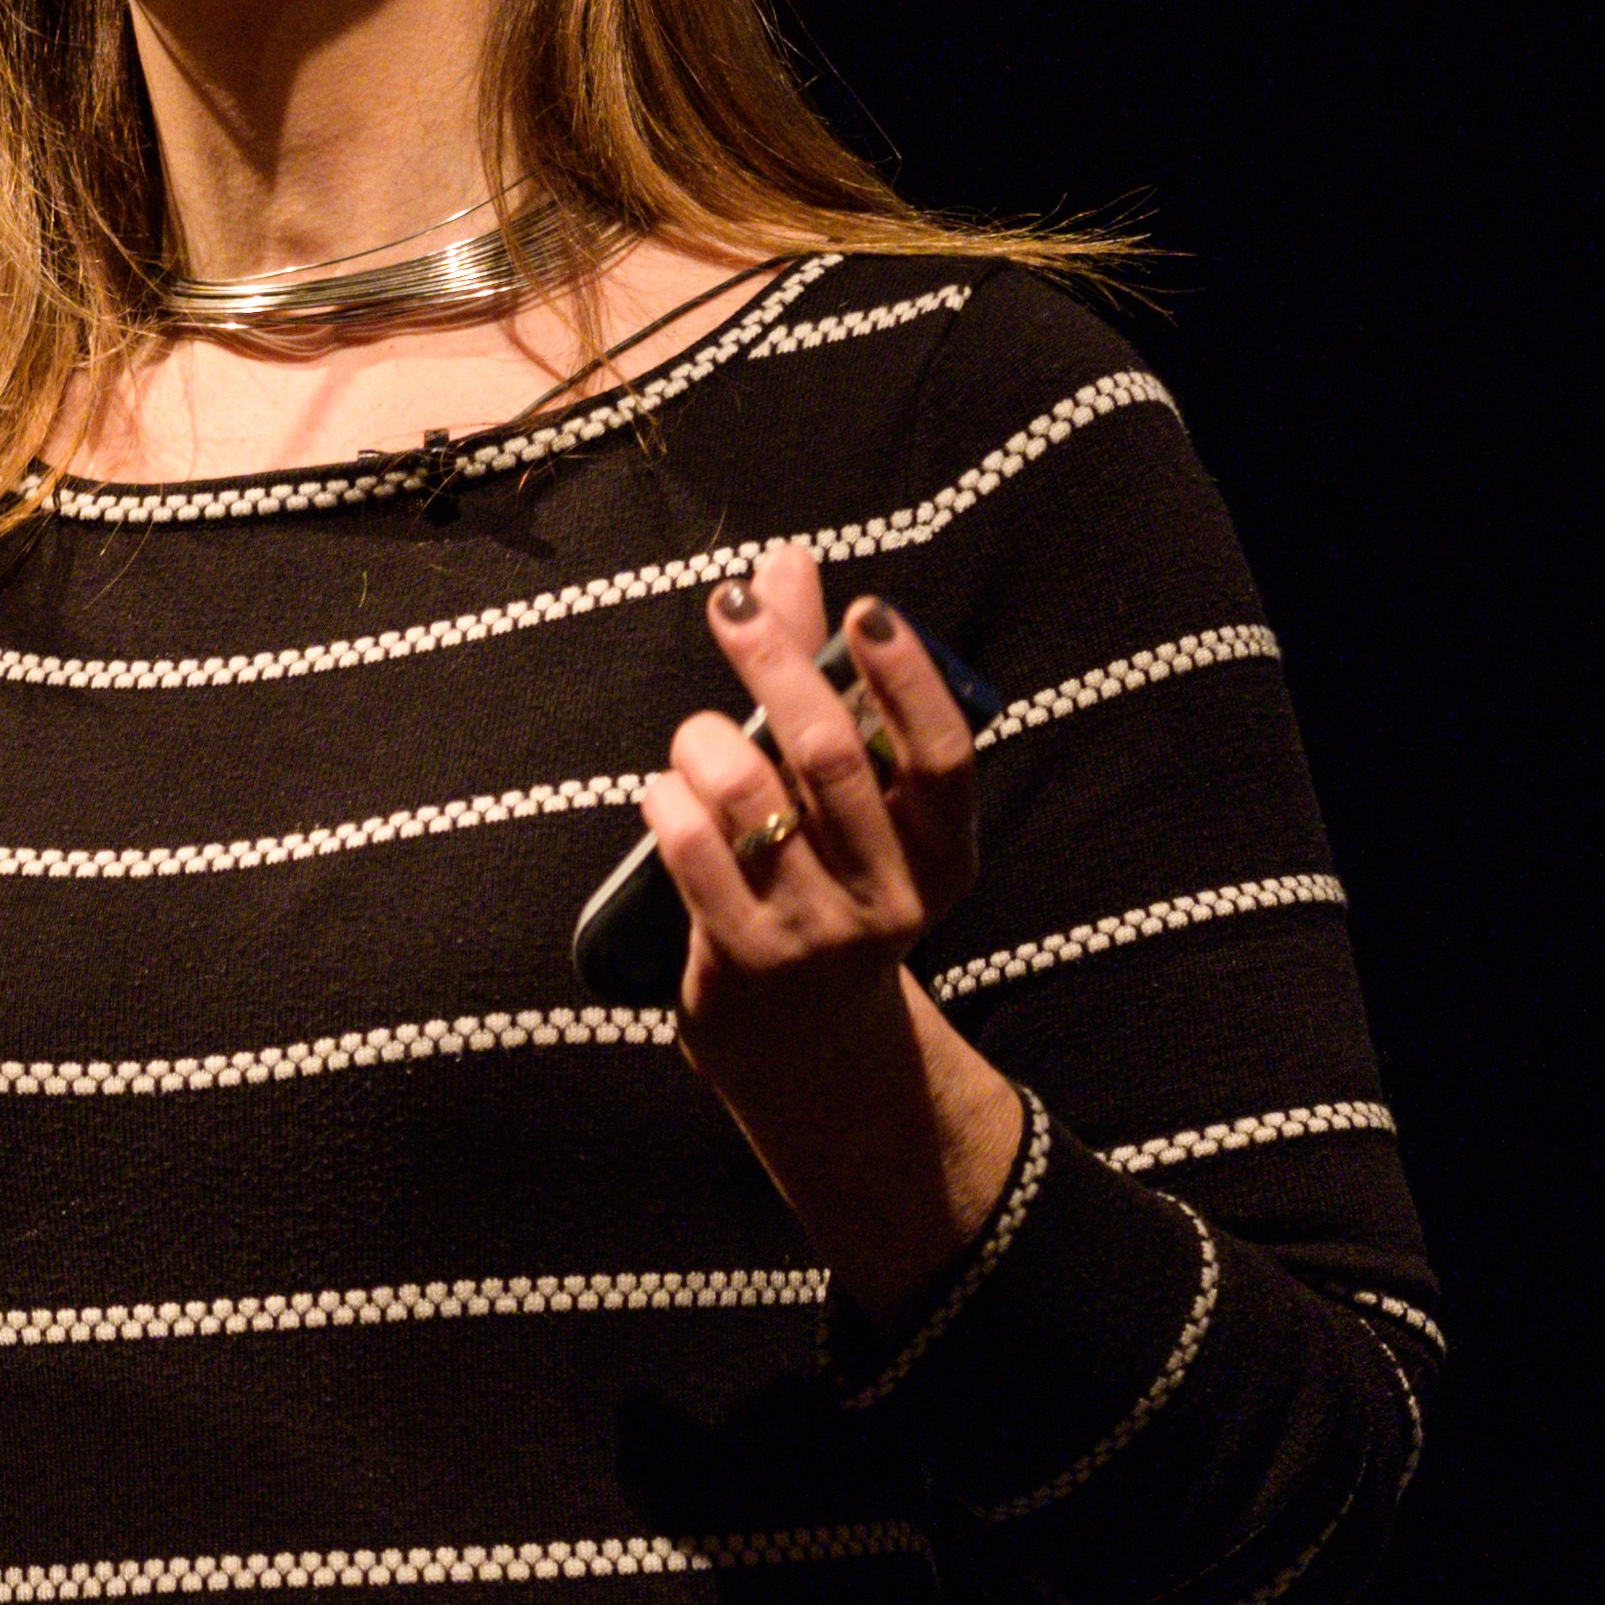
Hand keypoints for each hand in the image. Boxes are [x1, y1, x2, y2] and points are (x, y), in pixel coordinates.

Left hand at [636, 549, 1021, 1308]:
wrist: (799, 1043)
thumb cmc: (820, 882)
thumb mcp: (844, 803)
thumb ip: (820, 680)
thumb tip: (787, 561)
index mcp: (942, 852)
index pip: (943, 755)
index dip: (909, 679)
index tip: (865, 611)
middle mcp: (893, 896)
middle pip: (830, 756)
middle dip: (775, 667)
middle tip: (731, 608)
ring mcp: (819, 933)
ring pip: (750, 797)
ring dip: (705, 741)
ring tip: (694, 737)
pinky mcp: (746, 960)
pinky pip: (693, 852)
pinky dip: (667, 800)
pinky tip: (661, 792)